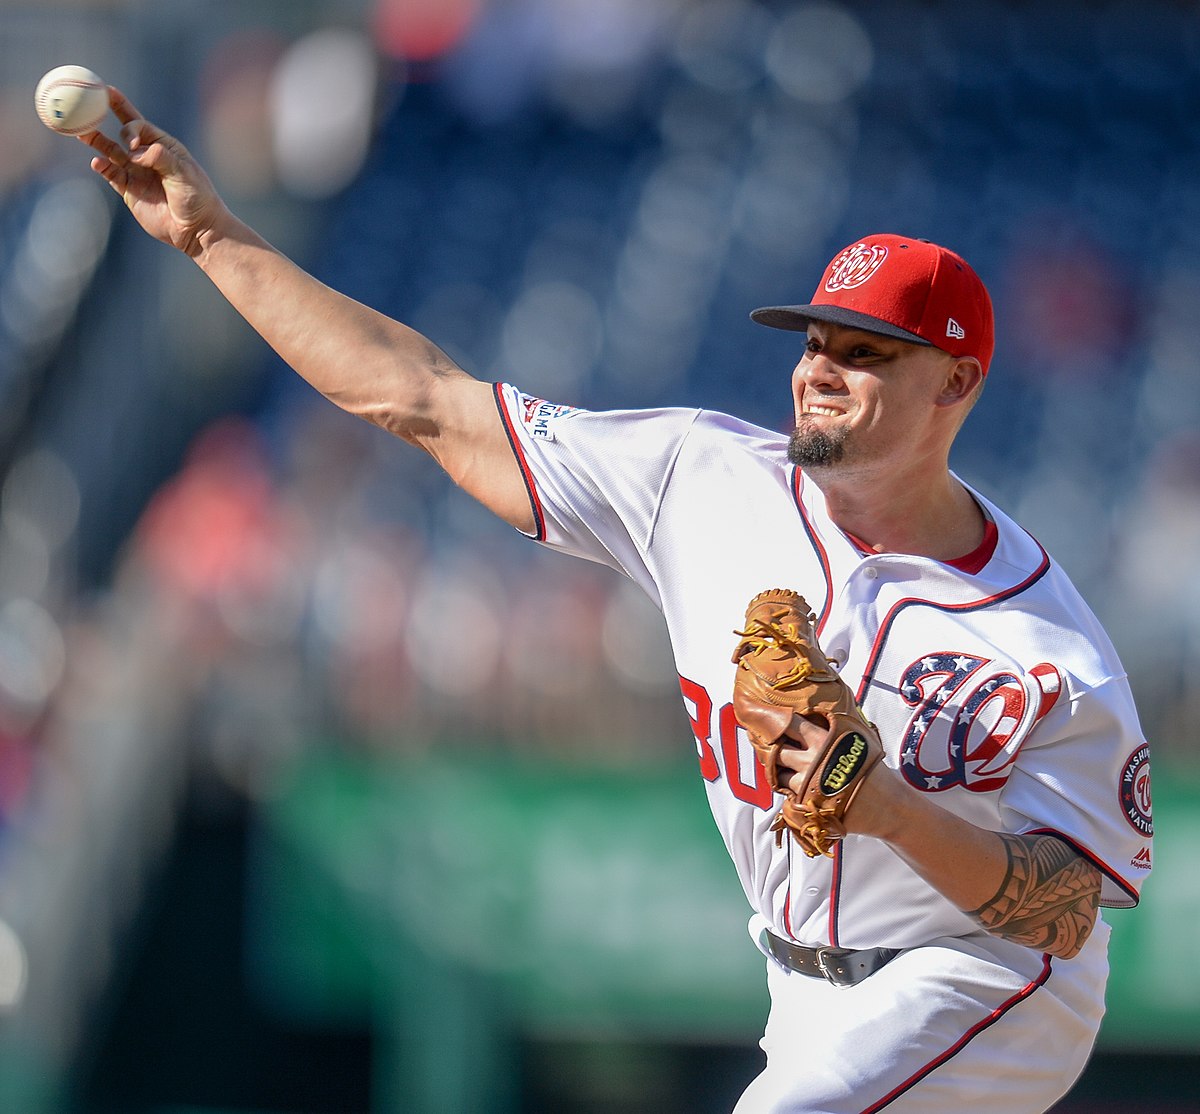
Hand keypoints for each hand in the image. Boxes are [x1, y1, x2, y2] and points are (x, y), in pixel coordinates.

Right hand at [77, 86, 227, 256]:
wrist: (197, 230)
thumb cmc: (198, 198)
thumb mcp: (184, 174)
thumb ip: (161, 158)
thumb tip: (135, 151)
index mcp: (164, 146)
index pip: (140, 125)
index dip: (132, 127)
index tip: (132, 142)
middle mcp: (147, 156)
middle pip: (122, 131)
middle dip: (106, 115)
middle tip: (87, 103)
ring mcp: (137, 173)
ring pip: (111, 151)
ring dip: (96, 141)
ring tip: (80, 132)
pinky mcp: (129, 191)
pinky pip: (111, 175)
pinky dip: (102, 168)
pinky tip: (97, 163)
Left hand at [775, 713, 901, 839]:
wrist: (888, 805)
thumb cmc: (873, 770)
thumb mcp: (857, 738)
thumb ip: (833, 726)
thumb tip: (812, 710)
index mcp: (824, 739)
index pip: (788, 723)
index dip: (774, 720)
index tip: (763, 717)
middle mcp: (812, 760)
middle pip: (777, 750)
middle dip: (776, 750)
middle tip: (780, 750)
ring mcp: (808, 784)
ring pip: (779, 775)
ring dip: (783, 773)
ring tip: (797, 773)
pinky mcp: (807, 805)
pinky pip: (787, 795)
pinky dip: (791, 792)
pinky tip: (805, 790)